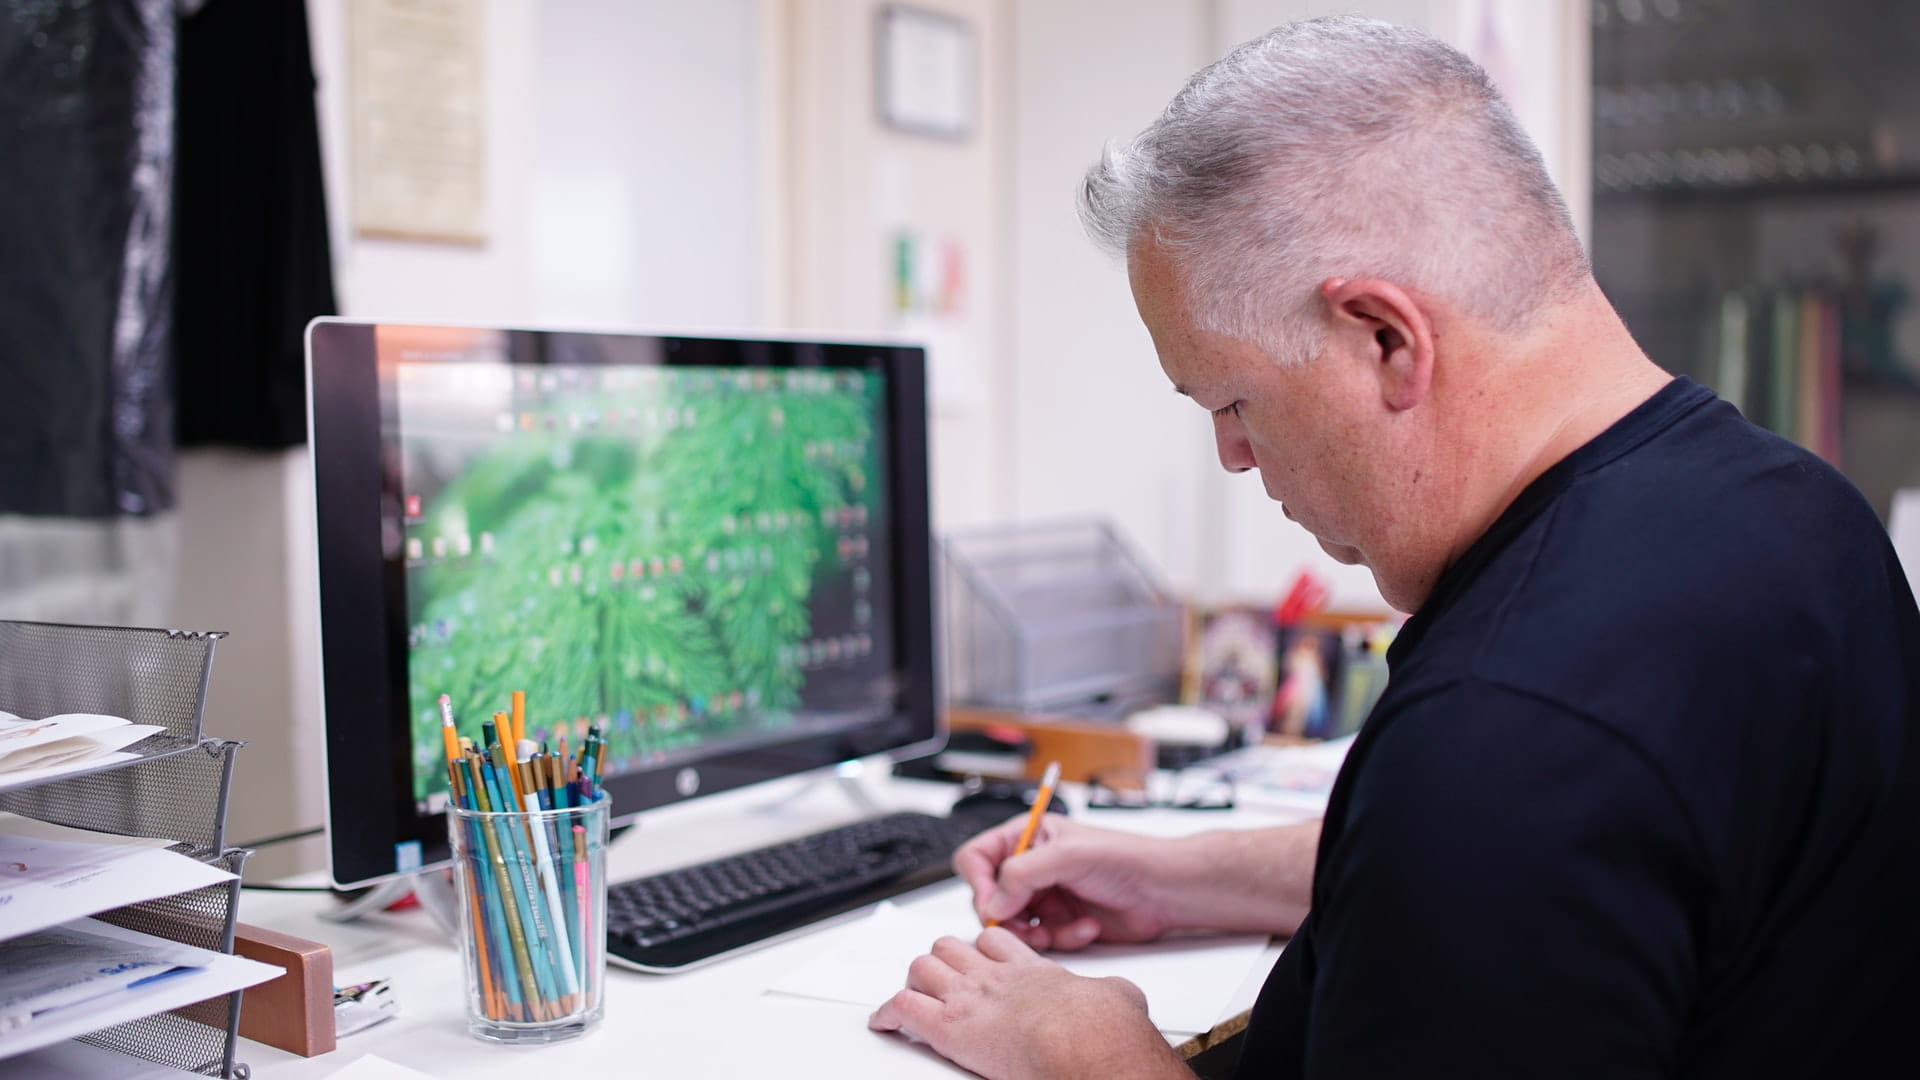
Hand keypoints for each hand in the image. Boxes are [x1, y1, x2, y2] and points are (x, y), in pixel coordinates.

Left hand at [868, 927, 1182, 1079]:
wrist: (1084, 1040)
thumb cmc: (1101, 1025)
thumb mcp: (1117, 995)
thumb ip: (1112, 991)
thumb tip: (1124, 995)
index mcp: (1029, 970)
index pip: (993, 941)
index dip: (982, 948)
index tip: (980, 958)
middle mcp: (993, 977)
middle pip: (950, 946)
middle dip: (943, 961)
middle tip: (943, 979)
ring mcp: (968, 998)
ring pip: (922, 967)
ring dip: (916, 982)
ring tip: (916, 996)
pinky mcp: (948, 1027)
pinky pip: (901, 1007)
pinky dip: (888, 1014)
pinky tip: (885, 1022)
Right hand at [954, 814, 1177, 950]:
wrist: (1162, 891)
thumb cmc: (1125, 858)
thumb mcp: (1069, 855)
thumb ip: (1023, 873)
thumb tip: (994, 901)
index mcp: (1026, 837)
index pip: (976, 858)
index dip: (979, 883)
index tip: (995, 904)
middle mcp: (1031, 867)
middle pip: (990, 898)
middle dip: (1009, 917)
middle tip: (1029, 925)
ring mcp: (1045, 896)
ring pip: (1013, 926)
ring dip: (1035, 933)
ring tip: (1060, 928)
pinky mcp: (1060, 922)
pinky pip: (1041, 940)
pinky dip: (1061, 939)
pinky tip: (1086, 927)